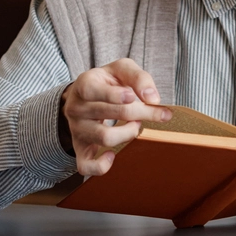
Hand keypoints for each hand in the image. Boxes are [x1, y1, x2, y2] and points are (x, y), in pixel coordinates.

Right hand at [58, 58, 171, 176]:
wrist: (86, 96)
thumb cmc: (108, 82)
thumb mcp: (121, 69)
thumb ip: (139, 78)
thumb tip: (153, 99)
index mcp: (84, 85)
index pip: (94, 91)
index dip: (115, 95)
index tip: (133, 96)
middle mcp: (76, 108)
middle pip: (111, 113)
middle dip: (142, 113)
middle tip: (159, 113)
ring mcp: (77, 130)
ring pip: (105, 137)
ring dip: (129, 132)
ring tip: (136, 125)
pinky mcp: (80, 149)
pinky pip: (86, 165)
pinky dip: (101, 166)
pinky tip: (113, 155)